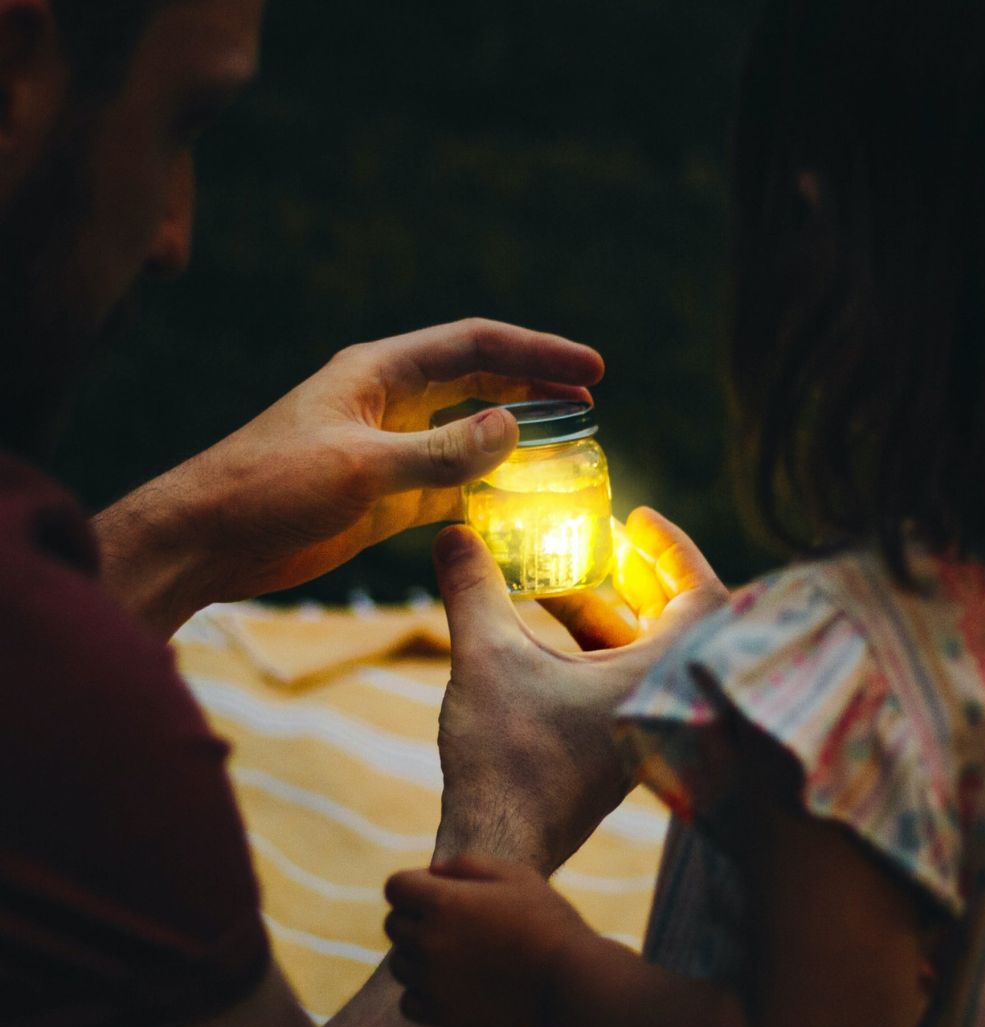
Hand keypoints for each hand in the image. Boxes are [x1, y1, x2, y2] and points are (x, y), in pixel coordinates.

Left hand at [94, 319, 602, 635]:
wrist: (210, 539)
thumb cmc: (269, 486)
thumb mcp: (359, 466)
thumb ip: (439, 451)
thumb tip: (511, 428)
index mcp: (381, 372)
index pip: (475, 346)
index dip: (536, 351)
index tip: (590, 368)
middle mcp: (391, 402)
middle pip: (479, 381)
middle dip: (535, 384)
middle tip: (591, 397)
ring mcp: (391, 448)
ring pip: (468, 432)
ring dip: (515, 434)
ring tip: (568, 441)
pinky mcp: (386, 494)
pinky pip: (452, 480)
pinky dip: (487, 484)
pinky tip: (519, 493)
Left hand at [384, 854, 592, 1026]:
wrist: (569, 979)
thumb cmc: (545, 918)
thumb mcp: (512, 873)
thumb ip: (466, 864)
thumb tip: (432, 873)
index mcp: (443, 901)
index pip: (395, 887)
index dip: (413, 884)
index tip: (437, 890)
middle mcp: (428, 941)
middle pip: (394, 924)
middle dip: (415, 916)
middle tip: (454, 922)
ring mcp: (432, 981)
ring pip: (400, 963)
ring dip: (418, 954)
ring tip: (458, 952)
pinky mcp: (441, 1015)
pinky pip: (409, 1000)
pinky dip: (423, 991)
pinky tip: (452, 982)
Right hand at [432, 507, 727, 875]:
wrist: (498, 848)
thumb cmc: (506, 759)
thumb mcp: (486, 657)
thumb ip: (473, 589)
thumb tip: (451, 532)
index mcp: (657, 681)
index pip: (702, 597)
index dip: (674, 550)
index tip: (638, 517)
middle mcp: (662, 704)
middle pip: (674, 620)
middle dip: (638, 573)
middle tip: (606, 538)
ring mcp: (640, 728)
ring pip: (641, 650)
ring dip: (607, 608)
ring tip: (562, 570)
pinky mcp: (616, 745)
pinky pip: (620, 677)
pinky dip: (594, 644)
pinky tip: (546, 620)